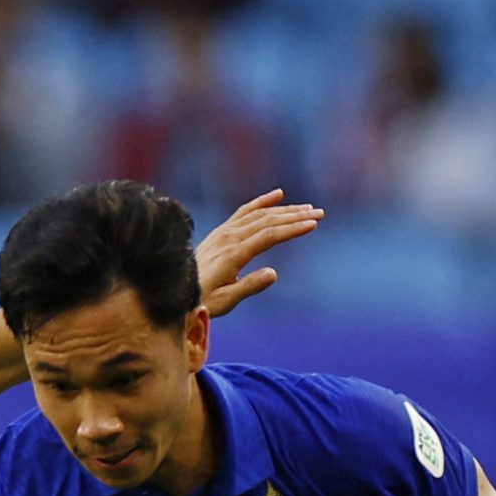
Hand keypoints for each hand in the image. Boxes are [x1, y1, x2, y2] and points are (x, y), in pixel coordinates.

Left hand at [196, 189, 322, 318]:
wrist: (176, 287)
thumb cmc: (202, 299)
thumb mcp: (226, 300)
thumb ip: (249, 286)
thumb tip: (274, 273)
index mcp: (234, 254)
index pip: (269, 236)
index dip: (292, 229)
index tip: (313, 224)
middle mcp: (229, 238)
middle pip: (268, 221)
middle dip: (295, 216)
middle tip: (319, 213)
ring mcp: (225, 232)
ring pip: (259, 214)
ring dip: (285, 210)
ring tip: (307, 208)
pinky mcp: (222, 231)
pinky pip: (245, 211)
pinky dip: (262, 202)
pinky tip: (278, 194)